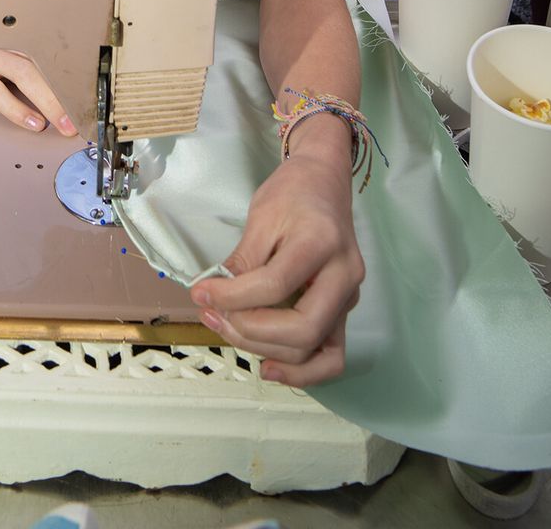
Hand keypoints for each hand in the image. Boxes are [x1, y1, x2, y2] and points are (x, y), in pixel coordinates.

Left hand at [189, 130, 364, 387]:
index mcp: (322, 242)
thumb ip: (243, 260)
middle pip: (301, 328)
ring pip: (313, 348)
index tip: (201, 293)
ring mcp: (349, 298)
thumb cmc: (292, 192)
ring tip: (227, 328)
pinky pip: (330, 356)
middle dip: (249, 330)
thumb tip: (213, 298)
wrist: (324, 181)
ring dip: (264, 349)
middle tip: (213, 315)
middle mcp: (344, 276)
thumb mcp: (262, 215)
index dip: (233, 297)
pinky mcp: (344, 312)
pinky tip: (269, 367)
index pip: (275, 284)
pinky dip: (301, 370)